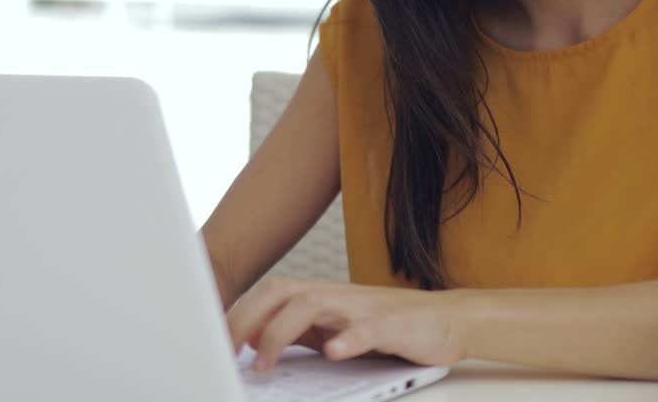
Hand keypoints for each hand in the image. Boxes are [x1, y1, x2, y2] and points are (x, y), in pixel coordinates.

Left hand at [227, 276, 466, 372]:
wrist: (447, 320)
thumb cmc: (389, 328)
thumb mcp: (335, 329)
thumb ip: (297, 332)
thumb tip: (250, 341)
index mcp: (320, 296)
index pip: (268, 294)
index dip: (237, 314)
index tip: (211, 342)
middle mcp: (336, 296)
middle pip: (280, 292)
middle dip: (247, 319)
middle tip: (224, 353)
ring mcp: (363, 308)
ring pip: (312, 304)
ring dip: (281, 333)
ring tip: (264, 365)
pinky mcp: (393, 325)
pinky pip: (367, 328)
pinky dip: (348, 340)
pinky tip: (333, 353)